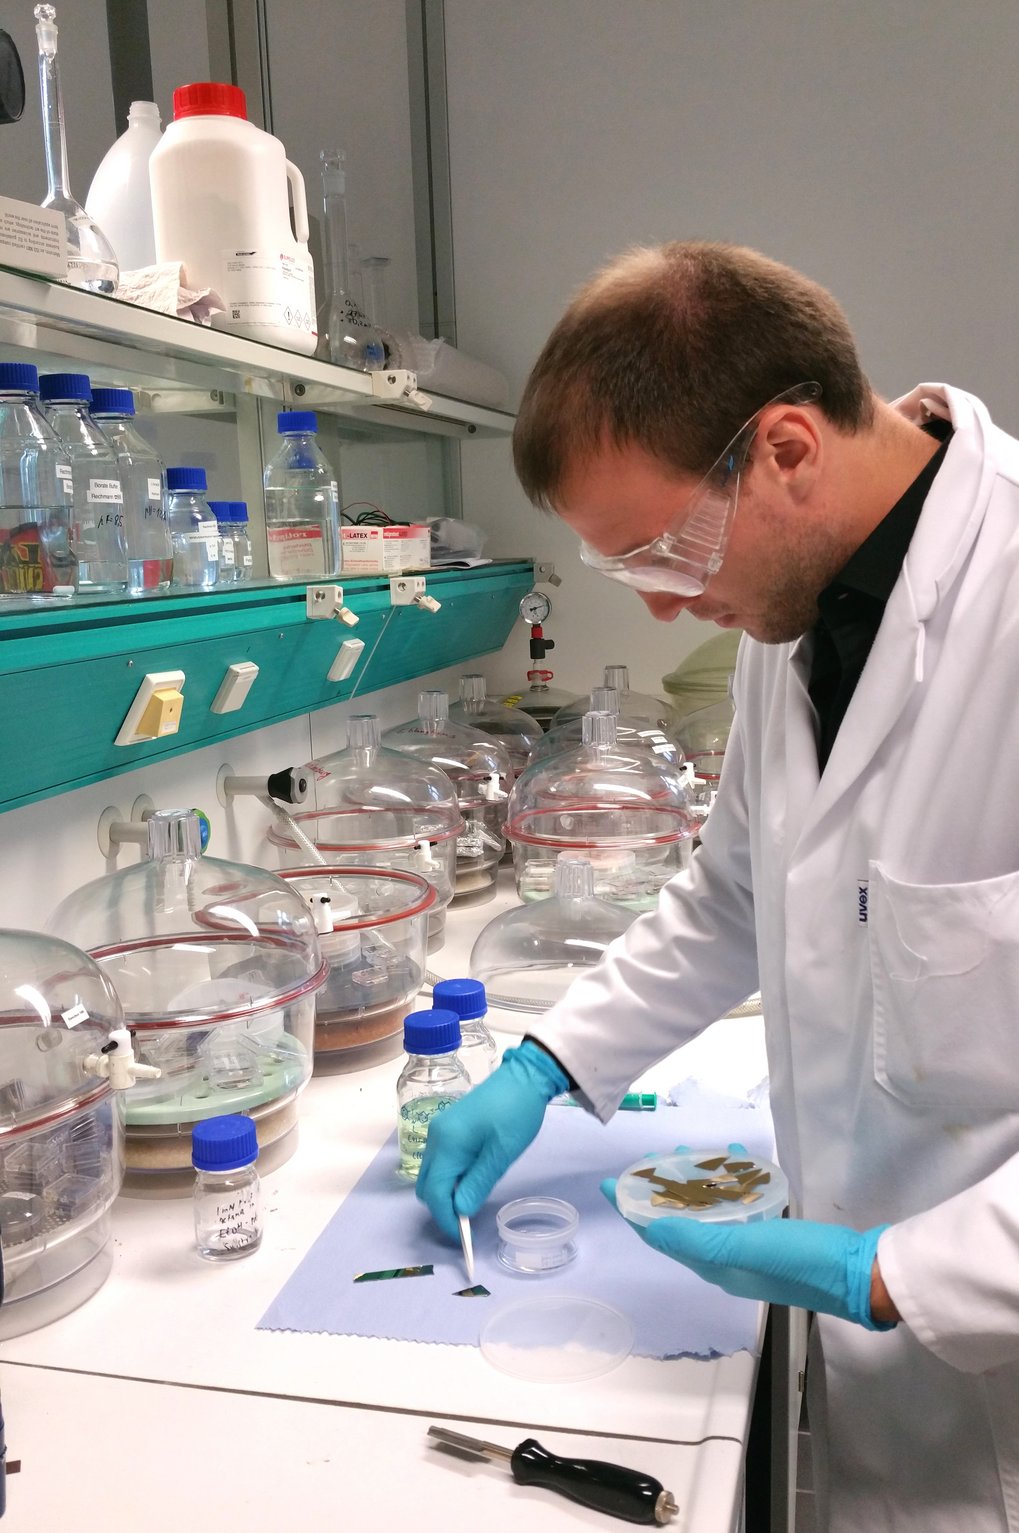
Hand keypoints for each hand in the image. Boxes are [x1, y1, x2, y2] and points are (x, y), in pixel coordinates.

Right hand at [416, 1041, 567, 1239]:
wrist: (524, 1076)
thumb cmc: (516, 1113)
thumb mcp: (502, 1153)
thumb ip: (478, 1183)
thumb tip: (460, 1212)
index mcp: (447, 1143)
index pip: (434, 1192)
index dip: (445, 1218)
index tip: (463, 1237)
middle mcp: (436, 1137)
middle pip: (426, 1184)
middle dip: (441, 1207)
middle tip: (467, 1220)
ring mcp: (440, 1130)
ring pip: (431, 1174)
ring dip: (446, 1192)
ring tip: (473, 1199)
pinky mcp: (448, 1127)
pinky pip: (440, 1161)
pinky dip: (449, 1177)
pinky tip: (472, 1178)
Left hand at [602, 1162, 894, 1330]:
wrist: (860, 1274)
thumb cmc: (803, 1261)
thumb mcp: (748, 1249)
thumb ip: (701, 1240)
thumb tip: (653, 1228)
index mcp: (715, 1266)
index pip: (662, 1237)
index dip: (634, 1210)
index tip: (611, 1184)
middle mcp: (727, 1259)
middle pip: (681, 1221)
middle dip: (662, 1190)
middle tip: (655, 1158)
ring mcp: (752, 1247)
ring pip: (709, 1211)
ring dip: (695, 1182)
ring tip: (689, 1153)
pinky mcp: (774, 1234)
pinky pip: (740, 1204)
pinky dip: (731, 1181)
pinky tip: (736, 1158)